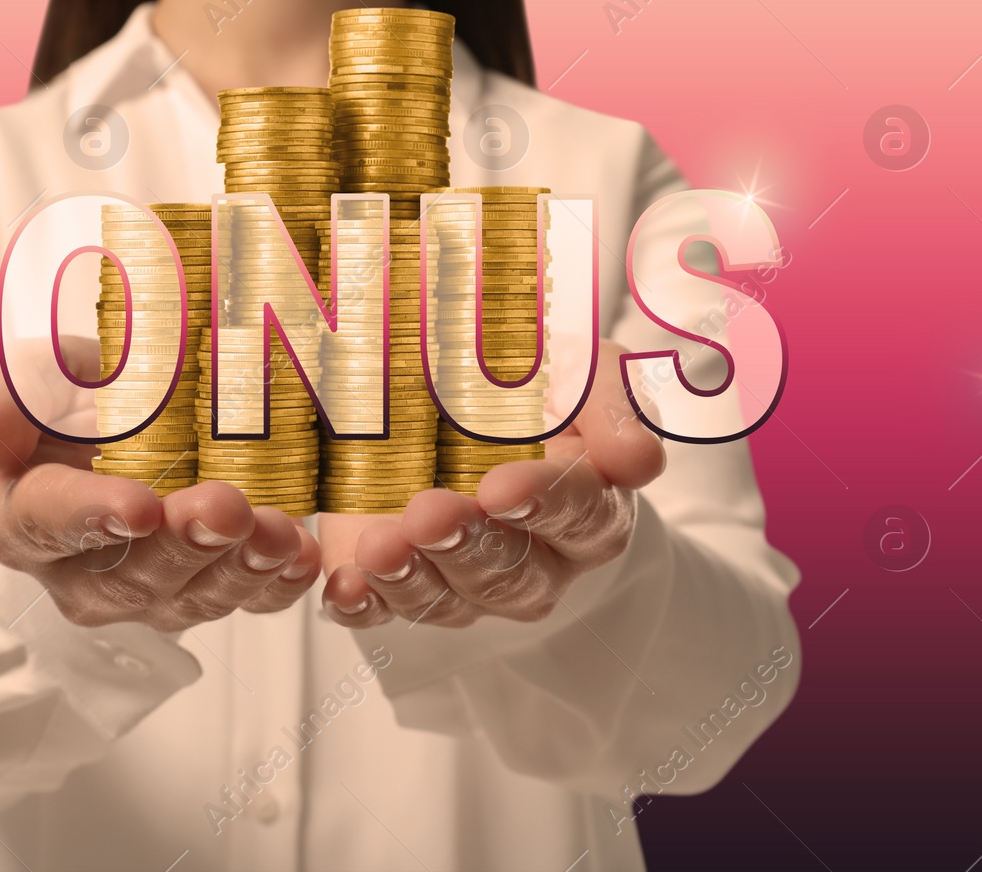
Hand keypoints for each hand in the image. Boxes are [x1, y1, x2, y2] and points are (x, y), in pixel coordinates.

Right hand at [0, 339, 319, 630]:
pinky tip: (301, 560)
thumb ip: (7, 396)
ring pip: (192, 595)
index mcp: (21, 518)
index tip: (136, 508)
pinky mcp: (205, 593)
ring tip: (276, 533)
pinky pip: (243, 603)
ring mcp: (147, 593)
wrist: (124, 422)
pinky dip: (276, 586)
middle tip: (224, 507)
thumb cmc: (74, 401)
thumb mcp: (37, 376)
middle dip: (183, 543)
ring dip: (239, 566)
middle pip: (129, 573)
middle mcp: (80, 574)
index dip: (91, 517)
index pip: (46, 524)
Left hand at [318, 341, 664, 626]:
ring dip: (415, 578)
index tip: (504, 487)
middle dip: (471, 547)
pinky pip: (383, 612)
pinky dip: (363, 604)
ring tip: (382, 546)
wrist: (450, 396)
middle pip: (515, 575)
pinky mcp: (401, 581)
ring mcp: (464, 579)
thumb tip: (637, 461)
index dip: (547, 503)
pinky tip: (345, 588)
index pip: (583, 514)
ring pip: (452, 601)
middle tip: (432, 514)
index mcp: (590, 505)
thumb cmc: (529, 386)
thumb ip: (610, 404)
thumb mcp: (578, 369)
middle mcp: (534, 559)